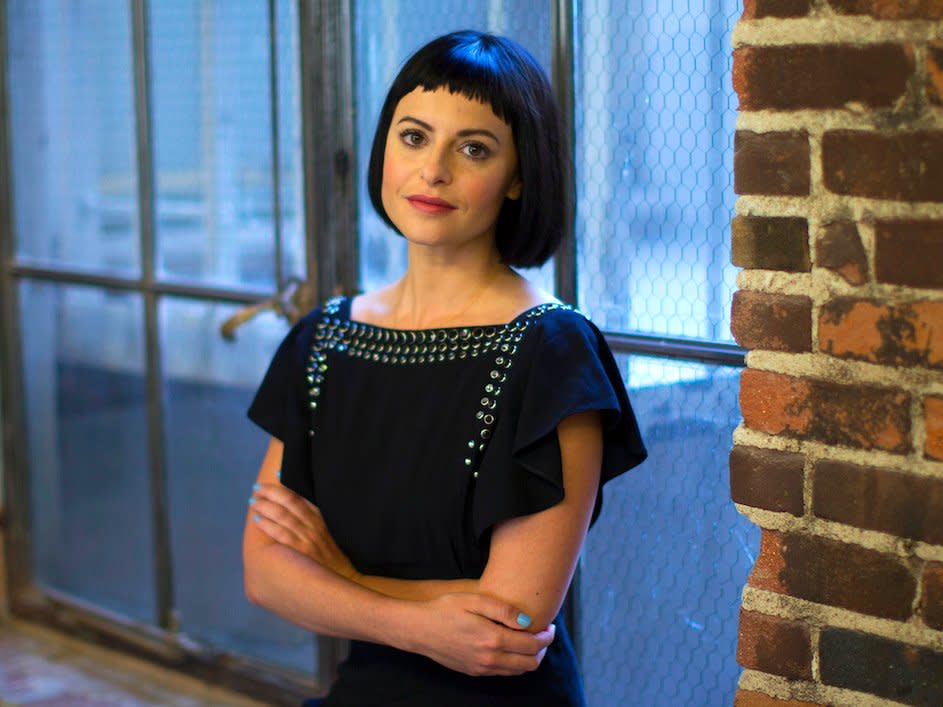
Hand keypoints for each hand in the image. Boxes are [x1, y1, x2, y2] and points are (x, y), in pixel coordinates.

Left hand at [250, 483, 357, 579]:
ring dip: (265, 506)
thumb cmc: (332, 558)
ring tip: (253, 502)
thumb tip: (294, 506)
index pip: (300, 497)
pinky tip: (258, 520)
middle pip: (289, 502)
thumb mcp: (327, 533)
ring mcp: (308, 538)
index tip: (272, 476)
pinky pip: (282, 534)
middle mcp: (314, 525)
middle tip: (256, 489)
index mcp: (320, 518)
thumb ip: (313, 519)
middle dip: (270, 493)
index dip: (284, 485)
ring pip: (283, 516)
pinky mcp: (302, 551)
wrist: (344, 579)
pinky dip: (268, 525)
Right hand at [408, 593, 555, 676]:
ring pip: (517, 671)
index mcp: (492, 639)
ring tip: (530, 640)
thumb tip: (527, 621)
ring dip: (529, 658)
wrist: (418, 629)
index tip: (550, 626)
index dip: (546, 636)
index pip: (532, 645)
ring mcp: (481, 668)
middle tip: (543, 633)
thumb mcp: (474, 600)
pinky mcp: (474, 672)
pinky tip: (511, 647)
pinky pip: (503, 673)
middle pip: (530, 663)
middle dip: (542, 649)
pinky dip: (514, 663)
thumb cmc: (445, 609)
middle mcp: (489, 659)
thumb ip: (503, 610)